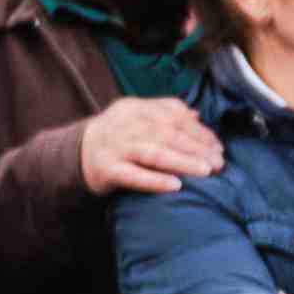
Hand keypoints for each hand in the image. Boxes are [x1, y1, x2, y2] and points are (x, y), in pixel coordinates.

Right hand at [72, 93, 223, 197]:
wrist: (75, 153)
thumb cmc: (117, 137)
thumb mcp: (137, 117)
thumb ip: (165, 113)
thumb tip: (197, 116)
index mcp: (135, 107)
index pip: (173, 116)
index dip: (198, 131)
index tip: (218, 146)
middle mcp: (125, 124)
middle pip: (166, 133)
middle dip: (196, 147)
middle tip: (218, 162)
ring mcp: (114, 146)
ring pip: (153, 152)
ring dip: (182, 161)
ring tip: (205, 171)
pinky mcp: (106, 169)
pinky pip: (133, 175)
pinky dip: (155, 180)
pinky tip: (176, 186)